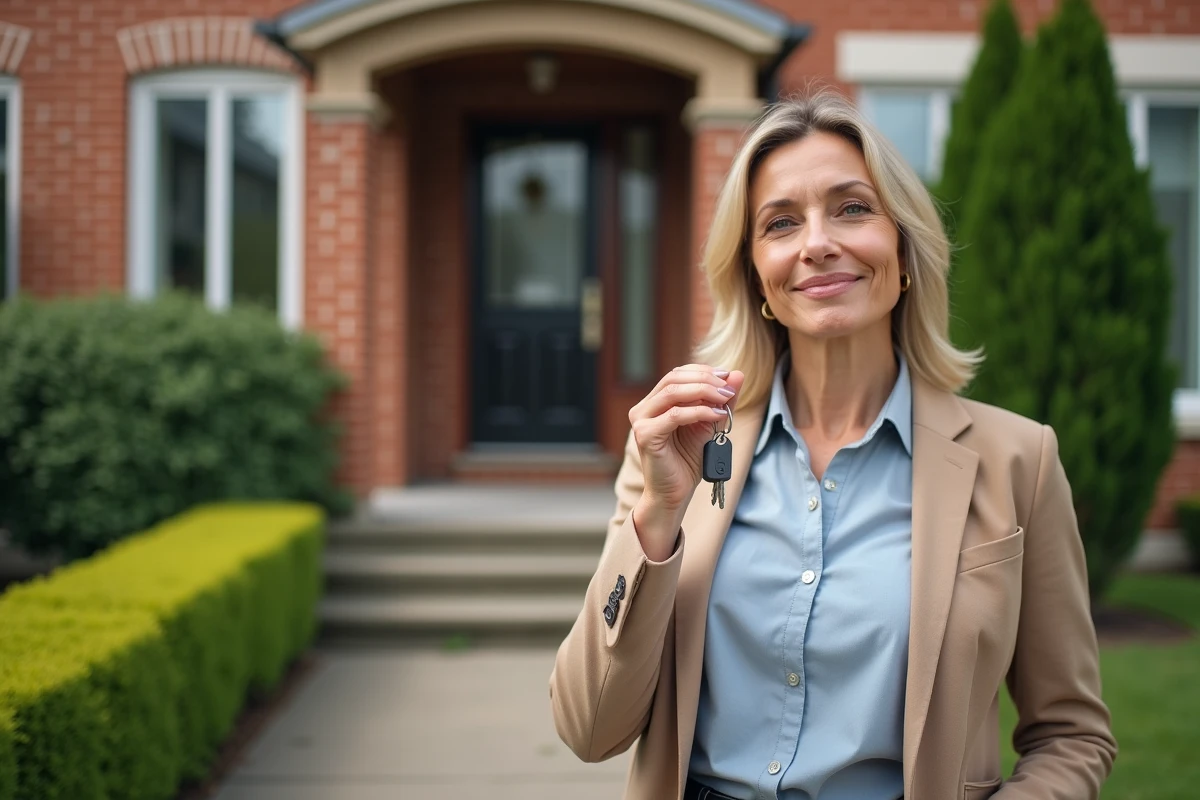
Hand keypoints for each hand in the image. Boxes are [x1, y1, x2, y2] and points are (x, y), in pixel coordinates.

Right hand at [627, 365, 743, 558]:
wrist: (674, 493)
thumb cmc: (688, 461)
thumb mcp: (710, 424)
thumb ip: (721, 401)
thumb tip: (737, 374)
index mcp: (654, 402)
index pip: (678, 374)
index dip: (703, 371)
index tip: (728, 377)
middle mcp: (644, 408)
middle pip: (675, 378)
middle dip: (706, 380)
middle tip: (729, 388)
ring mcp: (641, 421)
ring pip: (673, 392)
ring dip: (704, 391)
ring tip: (725, 399)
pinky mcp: (645, 435)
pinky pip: (675, 415)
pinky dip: (699, 412)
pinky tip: (717, 415)